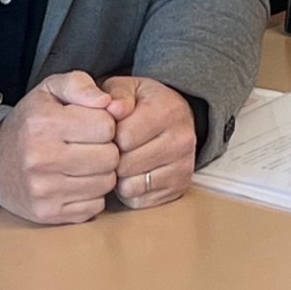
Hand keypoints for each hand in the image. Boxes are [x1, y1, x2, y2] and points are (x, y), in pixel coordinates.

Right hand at [0, 71, 119, 225]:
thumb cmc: (29, 123)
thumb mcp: (49, 91)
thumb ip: (79, 85)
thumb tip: (108, 101)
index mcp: (44, 123)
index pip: (106, 126)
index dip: (104, 123)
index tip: (90, 125)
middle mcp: (42, 158)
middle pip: (110, 157)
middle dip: (106, 149)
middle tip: (89, 146)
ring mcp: (44, 189)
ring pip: (106, 183)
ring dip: (101, 173)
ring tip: (83, 163)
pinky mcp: (48, 213)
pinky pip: (95, 206)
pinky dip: (91, 195)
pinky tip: (75, 182)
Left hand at [104, 76, 197, 208]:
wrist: (174, 117)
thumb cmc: (141, 104)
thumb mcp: (126, 88)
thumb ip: (115, 93)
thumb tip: (111, 108)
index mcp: (168, 110)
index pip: (125, 136)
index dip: (107, 136)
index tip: (107, 132)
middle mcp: (182, 140)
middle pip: (127, 164)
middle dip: (111, 158)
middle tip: (111, 149)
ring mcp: (183, 168)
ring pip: (132, 186)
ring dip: (118, 176)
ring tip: (121, 160)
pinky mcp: (178, 189)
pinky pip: (139, 201)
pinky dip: (129, 191)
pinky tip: (131, 174)